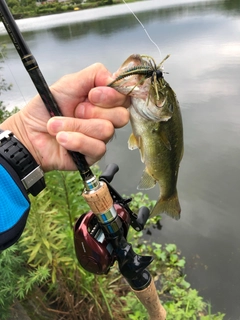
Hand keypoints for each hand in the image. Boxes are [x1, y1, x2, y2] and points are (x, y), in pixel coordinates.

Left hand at [0, 63, 129, 170]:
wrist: (28, 132)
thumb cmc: (46, 108)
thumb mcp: (68, 83)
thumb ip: (93, 75)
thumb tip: (114, 78)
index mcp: (102, 101)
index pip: (124, 97)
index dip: (112, 95)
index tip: (92, 95)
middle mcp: (105, 119)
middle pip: (121, 116)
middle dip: (93, 111)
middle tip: (75, 110)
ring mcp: (100, 138)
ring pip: (106, 130)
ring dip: (77, 125)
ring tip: (57, 125)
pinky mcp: (93, 154)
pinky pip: (97, 147)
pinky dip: (75, 140)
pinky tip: (61, 138)